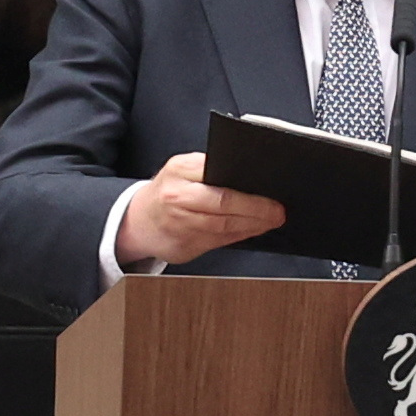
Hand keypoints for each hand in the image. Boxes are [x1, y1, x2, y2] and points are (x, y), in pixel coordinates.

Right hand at [119, 152, 289, 270]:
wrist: (138, 221)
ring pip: (223, 226)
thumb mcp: (183, 170)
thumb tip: (251, 179)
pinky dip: (240, 236)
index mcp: (180, 169)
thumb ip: (210, 170)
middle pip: (223, 203)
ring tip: (269, 221)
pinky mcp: (183, 246)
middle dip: (255, 209)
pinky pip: (219, 241)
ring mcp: (179, 223)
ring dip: (251, 225)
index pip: (219, 174)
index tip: (270, 191)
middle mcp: (177, 196)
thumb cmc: (168, 192)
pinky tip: (252, 231)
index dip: (247, 187)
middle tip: (276, 211)